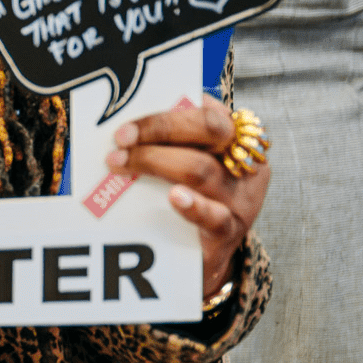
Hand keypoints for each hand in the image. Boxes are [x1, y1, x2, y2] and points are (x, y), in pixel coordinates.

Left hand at [107, 96, 267, 298]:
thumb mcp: (188, 157)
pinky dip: (193, 206)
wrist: (203, 249)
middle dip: (159, 129)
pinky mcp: (230, 231)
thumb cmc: (191, 190)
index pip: (207, 114)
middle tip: (120, 140)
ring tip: (119, 165)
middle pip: (210, 131)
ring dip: (154, 162)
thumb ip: (170, 137)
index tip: (128, 125)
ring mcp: (240, 197)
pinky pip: (214, 216)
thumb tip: (129, 121)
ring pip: (200, 169)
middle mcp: (243, 163)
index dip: (166, 116)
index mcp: (236, 137)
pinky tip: (173, 197)